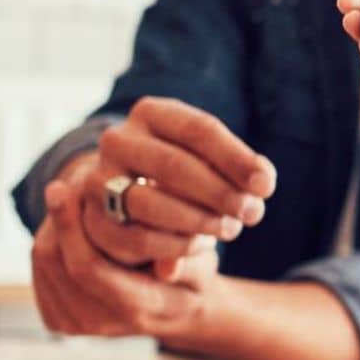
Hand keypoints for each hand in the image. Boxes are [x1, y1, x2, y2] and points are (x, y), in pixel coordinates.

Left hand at [31, 175, 218, 341]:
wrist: (179, 308)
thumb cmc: (194, 272)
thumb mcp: (203, 262)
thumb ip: (189, 261)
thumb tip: (168, 266)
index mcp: (139, 310)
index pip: (88, 269)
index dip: (70, 226)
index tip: (63, 187)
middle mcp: (102, 324)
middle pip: (56, 263)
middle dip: (58, 220)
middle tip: (64, 185)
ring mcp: (77, 326)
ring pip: (44, 264)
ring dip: (53, 228)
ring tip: (71, 201)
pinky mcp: (60, 320)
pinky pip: (40, 271)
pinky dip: (51, 242)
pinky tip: (70, 225)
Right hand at [79, 98, 276, 268]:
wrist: (129, 190)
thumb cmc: (186, 170)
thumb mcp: (211, 158)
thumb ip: (240, 167)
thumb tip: (261, 184)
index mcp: (151, 113)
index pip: (199, 130)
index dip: (236, 159)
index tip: (266, 186)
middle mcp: (118, 140)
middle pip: (173, 165)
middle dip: (219, 193)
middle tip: (253, 213)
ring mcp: (99, 178)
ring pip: (149, 202)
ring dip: (198, 221)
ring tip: (231, 228)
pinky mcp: (93, 219)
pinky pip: (136, 238)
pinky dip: (175, 246)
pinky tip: (202, 245)